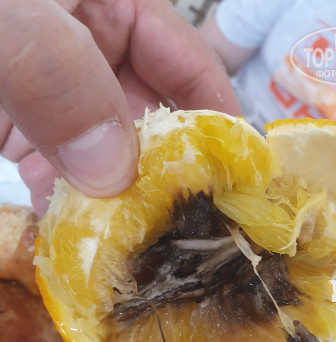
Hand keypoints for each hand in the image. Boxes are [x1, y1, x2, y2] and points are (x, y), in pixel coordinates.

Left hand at [0, 0, 239, 214]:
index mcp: (114, 6)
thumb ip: (60, 76)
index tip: (238, 182)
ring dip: (119, 204)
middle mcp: (97, 57)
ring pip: (108, 159)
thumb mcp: (10, 17)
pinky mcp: (27, 133)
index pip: (189, 65)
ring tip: (135, 247)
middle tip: (178, 233)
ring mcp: (62, 100)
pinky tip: (79, 237)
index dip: (218, 123)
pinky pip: (62, 176)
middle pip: (154, 123)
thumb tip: (113, 170)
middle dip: (166, 178)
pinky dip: (71, 208)